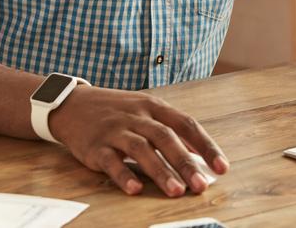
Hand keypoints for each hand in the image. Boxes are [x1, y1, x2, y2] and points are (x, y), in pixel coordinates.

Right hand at [48, 86, 228, 196]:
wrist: (73, 104)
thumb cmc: (117, 110)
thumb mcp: (146, 110)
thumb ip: (171, 130)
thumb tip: (200, 154)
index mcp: (155, 107)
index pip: (186, 124)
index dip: (206, 146)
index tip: (222, 167)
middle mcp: (137, 116)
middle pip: (166, 137)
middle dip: (185, 162)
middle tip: (200, 185)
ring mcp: (115, 130)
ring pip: (141, 149)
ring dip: (160, 171)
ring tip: (176, 191)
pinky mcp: (95, 146)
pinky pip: (110, 161)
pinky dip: (123, 175)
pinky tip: (134, 189)